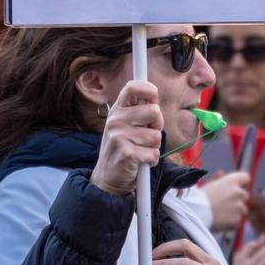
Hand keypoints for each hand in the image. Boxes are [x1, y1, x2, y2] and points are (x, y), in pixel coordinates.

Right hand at [90, 80, 161, 195]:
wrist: (107, 177)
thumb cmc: (123, 148)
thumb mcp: (125, 126)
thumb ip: (139, 112)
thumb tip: (154, 100)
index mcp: (116, 110)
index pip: (133, 87)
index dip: (149, 89)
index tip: (153, 99)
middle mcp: (115, 120)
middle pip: (154, 111)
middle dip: (157, 126)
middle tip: (147, 135)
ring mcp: (119, 137)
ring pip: (156, 136)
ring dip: (153, 146)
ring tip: (140, 150)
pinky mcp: (126, 154)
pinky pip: (154, 153)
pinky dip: (151, 160)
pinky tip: (139, 162)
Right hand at [200, 171, 249, 231]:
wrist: (194, 214)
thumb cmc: (198, 198)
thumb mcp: (207, 184)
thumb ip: (217, 179)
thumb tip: (221, 173)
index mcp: (231, 181)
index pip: (246, 178)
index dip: (241, 183)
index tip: (235, 188)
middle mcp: (238, 192)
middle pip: (245, 195)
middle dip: (238, 199)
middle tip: (224, 204)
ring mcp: (239, 207)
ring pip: (243, 210)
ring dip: (235, 212)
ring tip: (220, 214)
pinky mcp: (236, 220)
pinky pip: (237, 222)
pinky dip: (231, 223)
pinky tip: (220, 221)